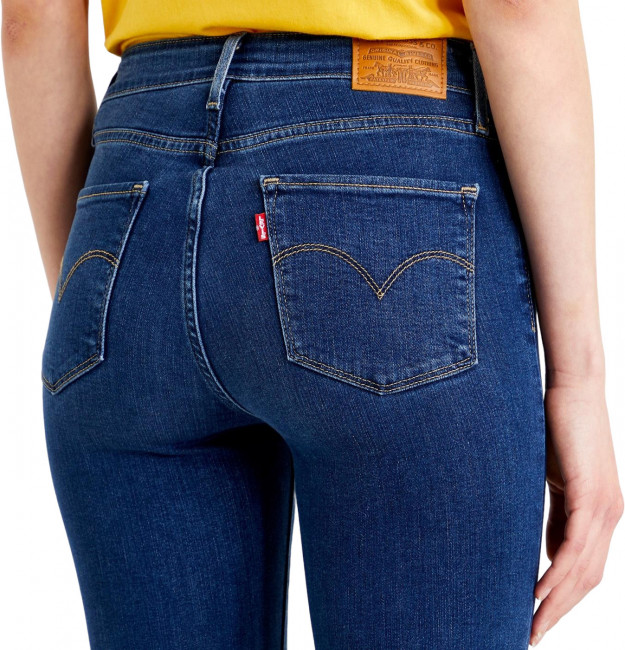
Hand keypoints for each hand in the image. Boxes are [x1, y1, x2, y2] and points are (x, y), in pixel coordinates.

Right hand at [530, 374, 622, 645]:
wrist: (574, 388)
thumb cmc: (560, 427)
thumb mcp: (556, 480)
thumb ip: (556, 516)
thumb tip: (548, 551)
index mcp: (601, 515)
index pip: (584, 569)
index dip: (562, 600)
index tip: (537, 619)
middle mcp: (610, 517)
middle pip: (586, 579)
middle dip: (558, 612)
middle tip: (530, 634)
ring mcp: (604, 507)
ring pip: (582, 570)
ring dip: (556, 602)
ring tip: (531, 624)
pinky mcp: (591, 495)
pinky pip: (575, 546)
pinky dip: (557, 574)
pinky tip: (539, 592)